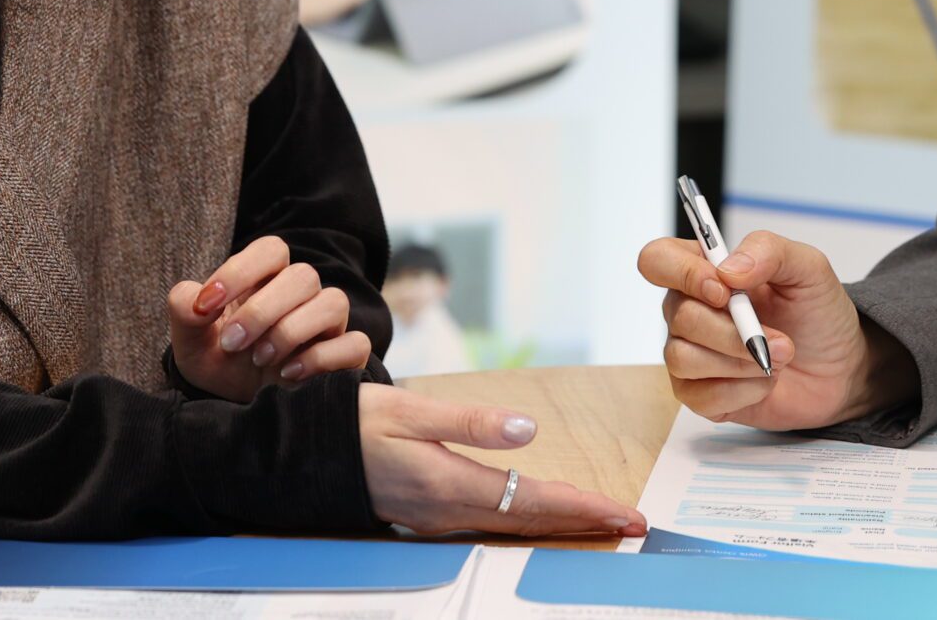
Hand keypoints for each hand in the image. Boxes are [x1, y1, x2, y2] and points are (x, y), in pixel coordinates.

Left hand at [167, 237, 370, 400]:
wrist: (239, 409)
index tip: (206, 305)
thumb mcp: (191, 343)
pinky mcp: (344, 357)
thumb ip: (185, 312)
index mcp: (266, 280)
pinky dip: (322, 358)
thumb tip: (197, 300)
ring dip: (291, 330)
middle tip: (232, 343)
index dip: (240, 270)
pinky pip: (354, 344)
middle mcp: (302, 296)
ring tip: (261, 358)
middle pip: (303, 275)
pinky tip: (288, 374)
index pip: (270, 250)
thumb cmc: (221, 364)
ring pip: (333, 302)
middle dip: (261, 310)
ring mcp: (327, 325)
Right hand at [359, 384, 644, 538]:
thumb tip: (529, 430)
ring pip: (515, 526)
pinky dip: (529, 520)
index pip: (533, 501)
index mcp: (450, 484)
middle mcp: (450, 511)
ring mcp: (440, 518)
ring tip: (599, 521)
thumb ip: (472, 422)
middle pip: (532, 521)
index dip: (582, 508)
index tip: (622, 513)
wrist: (306, 454)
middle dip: (583, 522)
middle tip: (630, 523)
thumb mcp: (412, 410)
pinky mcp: (432, 515)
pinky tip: (543, 514)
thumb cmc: (356, 425)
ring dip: (560, 523)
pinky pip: (494, 523)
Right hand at [637, 229, 911, 430]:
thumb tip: (727, 270)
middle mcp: (688, 310)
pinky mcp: (701, 394)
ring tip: (778, 359)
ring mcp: (691, 354)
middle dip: (733, 331)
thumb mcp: (808, 268)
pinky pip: (700, 396)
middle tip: (781, 340)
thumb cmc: (818, 312)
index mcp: (704, 270)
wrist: (841, 368)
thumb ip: (768, 251)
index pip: (658, 260)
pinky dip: (742, 391)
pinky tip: (765, 383)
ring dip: (740, 362)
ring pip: (683, 358)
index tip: (724, 291)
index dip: (682, 274)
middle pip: (678, 316)